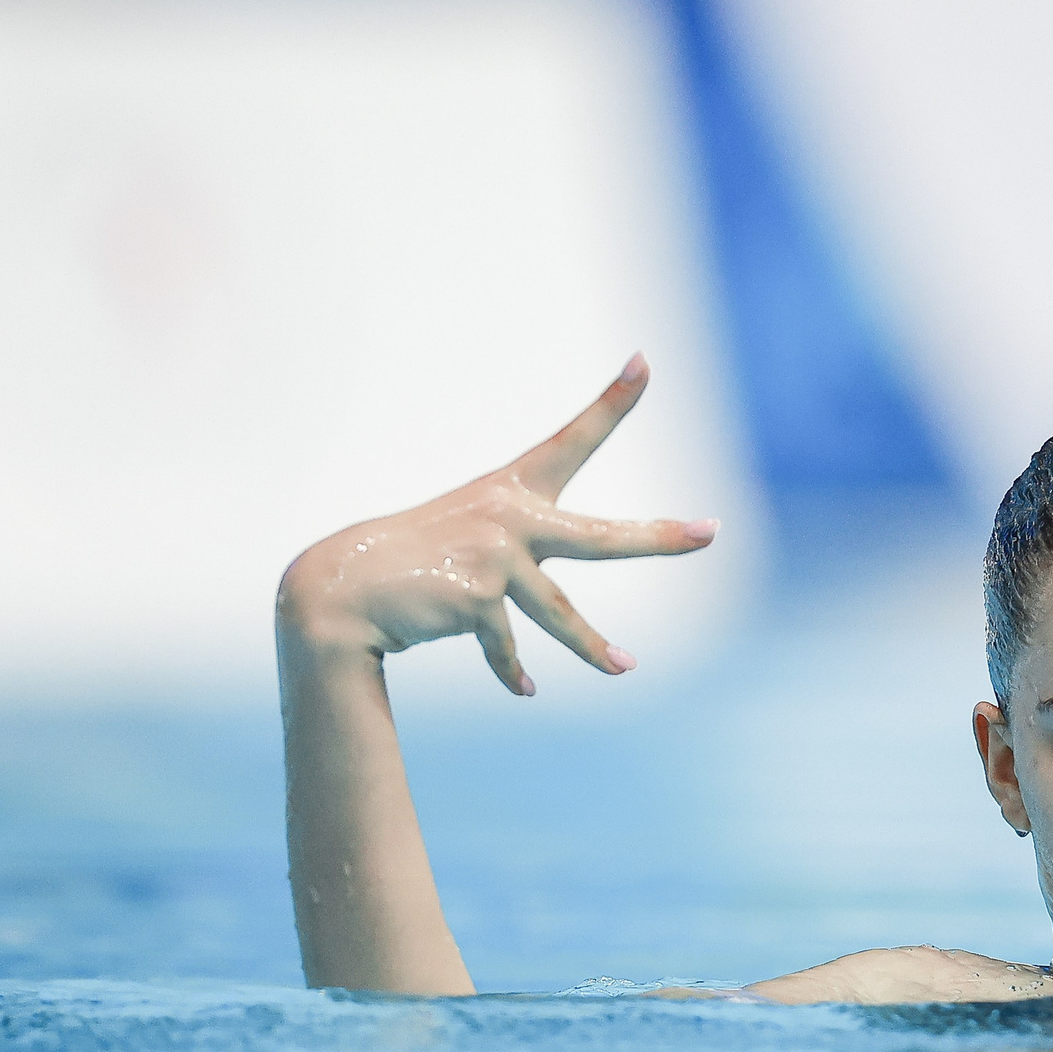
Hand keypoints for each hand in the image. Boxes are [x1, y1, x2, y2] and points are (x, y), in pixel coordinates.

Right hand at [275, 355, 716, 692]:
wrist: (341, 589)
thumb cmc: (407, 559)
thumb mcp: (468, 537)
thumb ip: (519, 556)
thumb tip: (556, 591)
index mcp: (510, 489)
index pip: (572, 439)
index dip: (612, 401)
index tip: (645, 361)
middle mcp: (511, 517)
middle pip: (602, 537)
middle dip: (660, 538)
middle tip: (712, 533)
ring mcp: (496, 557)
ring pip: (560, 614)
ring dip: (594, 648)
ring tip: (626, 669)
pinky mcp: (477, 598)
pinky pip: (508, 645)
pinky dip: (513, 670)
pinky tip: (529, 691)